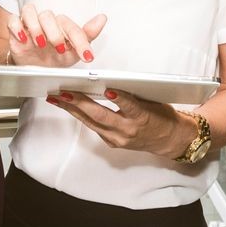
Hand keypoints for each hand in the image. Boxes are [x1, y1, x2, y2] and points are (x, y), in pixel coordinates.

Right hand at [5, 6, 106, 65]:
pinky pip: (13, 20)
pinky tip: (23, 39)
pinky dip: (16, 27)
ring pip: (30, 11)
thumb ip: (88, 36)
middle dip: (55, 33)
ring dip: (35, 27)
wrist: (33, 70)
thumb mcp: (73, 53)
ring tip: (40, 43)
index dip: (80, 40)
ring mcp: (29, 24)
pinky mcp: (15, 29)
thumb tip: (102, 18)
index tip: (86, 55)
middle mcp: (46, 22)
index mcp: (61, 26)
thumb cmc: (54, 57)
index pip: (71, 27)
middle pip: (48, 16)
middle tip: (59, 48)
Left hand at [47, 88, 196, 157]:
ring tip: (56, 98)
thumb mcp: (152, 102)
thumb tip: (109, 83)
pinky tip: (69, 106)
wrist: (168, 139)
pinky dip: (81, 116)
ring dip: (73, 110)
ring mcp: (119, 139)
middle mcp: (128, 131)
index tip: (108, 90)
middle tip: (63, 93)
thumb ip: (133, 95)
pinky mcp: (113, 143)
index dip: (119, 98)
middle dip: (80, 103)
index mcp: (143, 117)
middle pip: (101, 116)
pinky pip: (94, 127)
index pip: (130, 106)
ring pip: (92, 122)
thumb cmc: (161, 115)